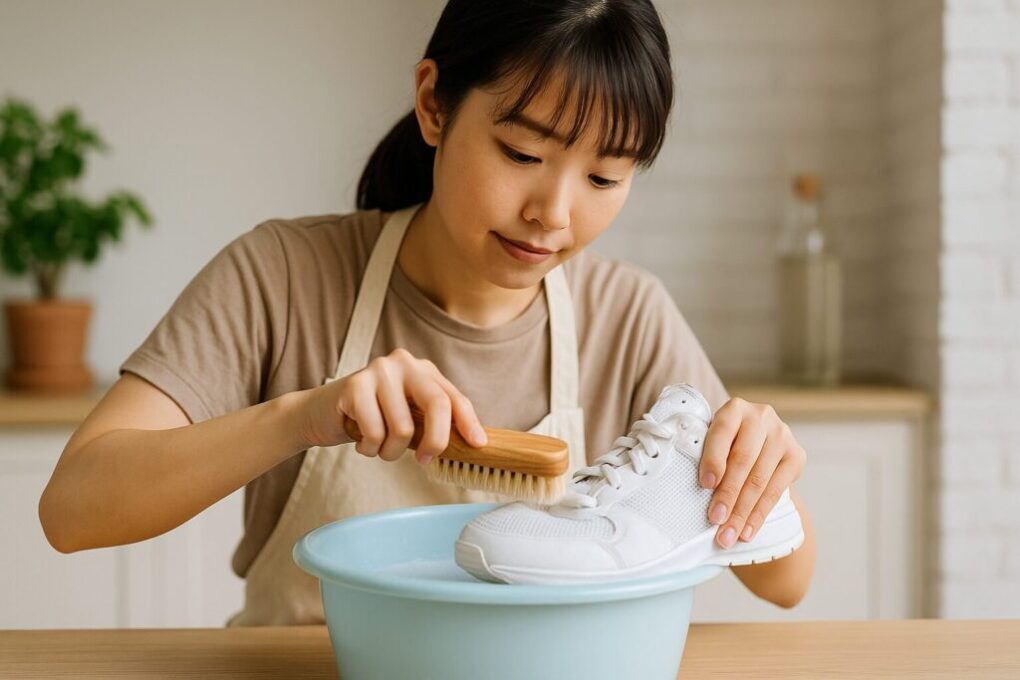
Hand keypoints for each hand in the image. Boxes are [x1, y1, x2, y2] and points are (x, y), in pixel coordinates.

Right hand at [296, 348, 486, 464]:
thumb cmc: (371, 418)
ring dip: (390, 452)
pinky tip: (360, 440)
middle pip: (436, 405)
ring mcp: (378, 371)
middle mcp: (404, 363)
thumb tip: (469, 446)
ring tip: (378, 446)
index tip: (477, 445)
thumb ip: (432, 424)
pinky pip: (375, 433)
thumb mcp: (407, 417)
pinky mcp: (355, 386)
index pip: (454, 397)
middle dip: (435, 442)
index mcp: (423, 370)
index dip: (468, 423)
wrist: (318, 413)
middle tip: (424, 461)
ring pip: (403, 429)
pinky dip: (369, 449)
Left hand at [698, 398, 805, 548]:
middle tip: (716, 521)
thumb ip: (705, 455)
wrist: (759, 439)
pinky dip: (759, 514)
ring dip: (743, 512)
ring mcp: (782, 435)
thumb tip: (695, 490)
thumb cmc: (724, 444)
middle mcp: (761, 416)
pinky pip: (777, 490)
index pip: (722, 433)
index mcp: (734, 408)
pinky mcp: (797, 455)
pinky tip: (747, 531)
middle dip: (728, 495)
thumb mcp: (713, 440)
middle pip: (743, 461)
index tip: (704, 486)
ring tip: (728, 534)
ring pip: (760, 479)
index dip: (713, 459)